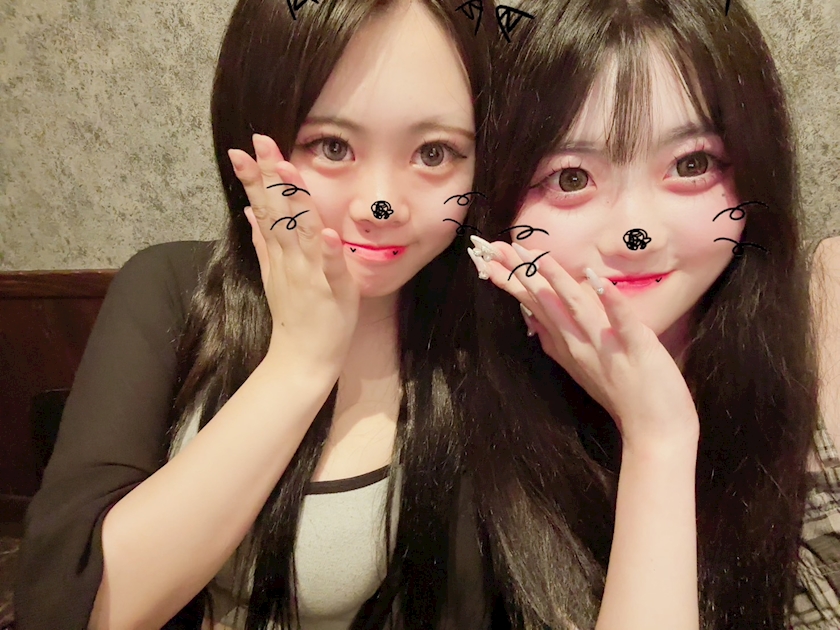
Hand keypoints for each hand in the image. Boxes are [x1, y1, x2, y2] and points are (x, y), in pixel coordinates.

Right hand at [229, 134, 359, 373]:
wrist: (301, 358)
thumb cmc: (294, 315)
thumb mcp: (273, 274)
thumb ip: (263, 243)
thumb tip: (249, 213)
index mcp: (279, 253)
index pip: (264, 208)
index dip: (255, 178)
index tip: (242, 149)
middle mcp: (290, 258)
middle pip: (278, 211)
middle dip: (269, 176)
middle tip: (259, 142)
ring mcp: (309, 274)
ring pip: (302, 232)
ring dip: (296, 203)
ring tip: (288, 171)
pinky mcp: (332, 291)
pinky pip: (331, 269)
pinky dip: (329, 253)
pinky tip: (328, 234)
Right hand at [469, 237, 698, 453]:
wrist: (654, 432)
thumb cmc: (624, 398)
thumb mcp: (582, 366)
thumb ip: (560, 340)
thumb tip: (536, 317)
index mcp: (566, 346)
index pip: (533, 307)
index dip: (511, 283)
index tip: (487, 262)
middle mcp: (578, 345)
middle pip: (545, 303)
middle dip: (522, 275)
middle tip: (498, 250)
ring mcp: (605, 348)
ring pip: (576, 308)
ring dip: (558, 282)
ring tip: (539, 258)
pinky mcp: (636, 349)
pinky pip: (622, 322)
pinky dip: (611, 302)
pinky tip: (599, 281)